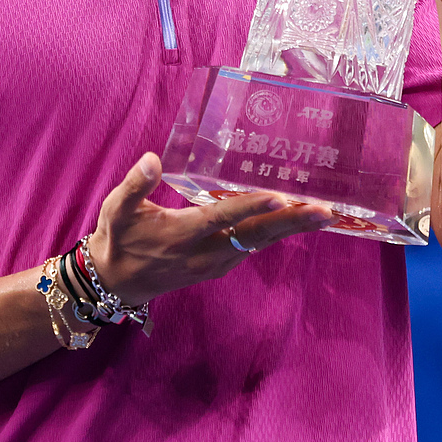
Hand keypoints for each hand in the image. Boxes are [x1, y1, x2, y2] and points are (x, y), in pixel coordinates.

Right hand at [88, 153, 334, 303]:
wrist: (117, 282)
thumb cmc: (118, 238)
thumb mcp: (116, 209)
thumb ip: (135, 184)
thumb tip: (152, 159)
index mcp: (179, 235)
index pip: (219, 219)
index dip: (248, 208)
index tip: (278, 198)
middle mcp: (202, 254)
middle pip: (253, 237)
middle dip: (291, 223)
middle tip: (325, 211)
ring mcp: (214, 263)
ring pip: (258, 243)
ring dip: (291, 229)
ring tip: (323, 213)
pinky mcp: (219, 266)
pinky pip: (252, 248)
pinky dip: (276, 233)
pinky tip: (297, 220)